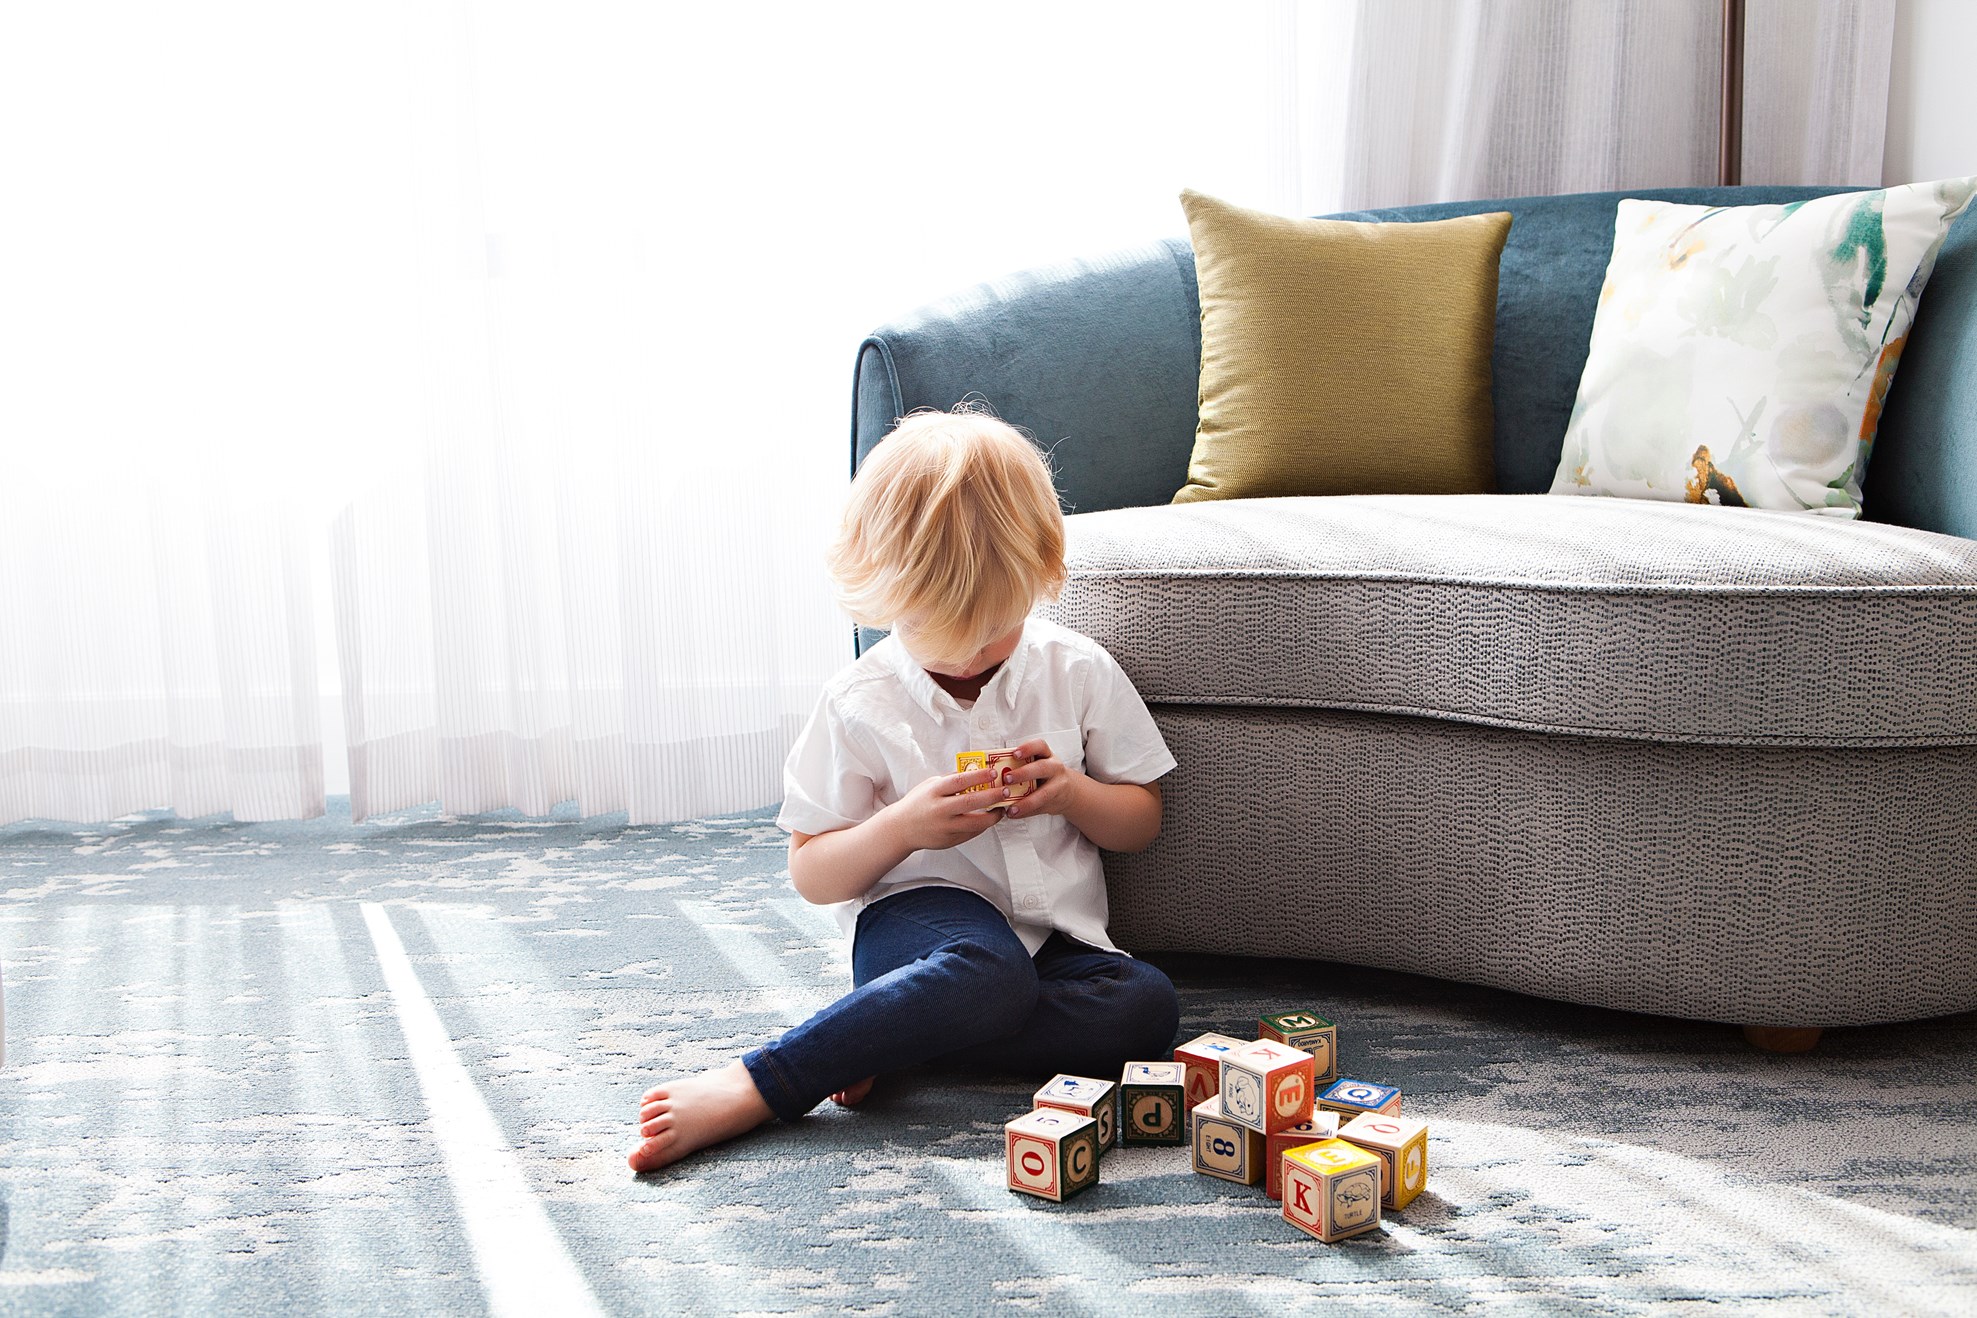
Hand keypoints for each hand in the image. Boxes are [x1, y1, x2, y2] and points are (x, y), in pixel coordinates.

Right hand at [883, 766, 1005, 852]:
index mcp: (934, 792)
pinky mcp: (949, 840)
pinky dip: (983, 826)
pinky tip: (989, 818)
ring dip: (993, 816)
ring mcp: (945, 827)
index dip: (979, 776)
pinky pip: (971, 833)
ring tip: (1002, 808)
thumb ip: (951, 780)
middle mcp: (940, 810)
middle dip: (992, 796)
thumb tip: (976, 770)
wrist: (902, 828)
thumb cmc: (918, 803)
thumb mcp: (930, 785)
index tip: (993, 772)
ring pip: (975, 823)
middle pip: (971, 802)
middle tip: (1005, 791)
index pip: (960, 781)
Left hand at [1001, 738, 1081, 820]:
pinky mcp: (1055, 802)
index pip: (1040, 746)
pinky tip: (1013, 814)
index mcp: (1047, 755)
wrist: (1069, 792)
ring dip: (1026, 802)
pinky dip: (1025, 812)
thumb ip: (1020, 766)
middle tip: (1007, 779)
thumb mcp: (1038, 764)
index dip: (1028, 748)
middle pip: (1042, 768)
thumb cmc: (1044, 775)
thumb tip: (991, 772)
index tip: (1014, 754)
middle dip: (1023, 773)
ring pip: (1044, 794)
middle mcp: (1055, 768)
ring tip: (1011, 808)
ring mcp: (1057, 786)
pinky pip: (1040, 808)